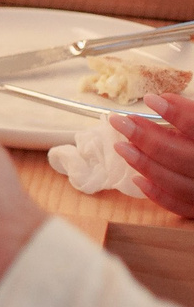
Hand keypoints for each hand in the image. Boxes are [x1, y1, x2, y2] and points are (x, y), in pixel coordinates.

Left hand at [115, 92, 193, 217]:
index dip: (178, 114)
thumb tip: (162, 100)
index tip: (151, 99)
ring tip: (121, 146)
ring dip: (146, 165)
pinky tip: (136, 179)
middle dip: (148, 139)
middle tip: (119, 122)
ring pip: (178, 184)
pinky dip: (158, 194)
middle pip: (183, 157)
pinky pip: (180, 206)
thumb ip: (192, 115)